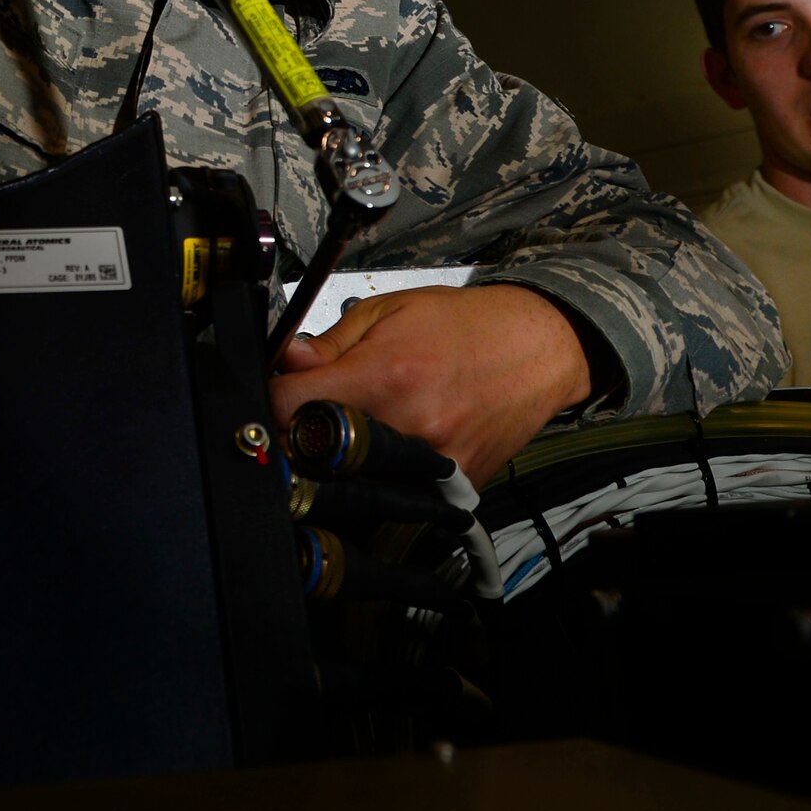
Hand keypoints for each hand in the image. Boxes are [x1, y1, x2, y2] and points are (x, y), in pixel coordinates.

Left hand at [268, 284, 591, 488]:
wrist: (537, 347)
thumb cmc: (466, 325)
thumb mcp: (388, 311)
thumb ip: (330, 342)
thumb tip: (284, 360)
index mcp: (384, 377)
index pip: (290, 408)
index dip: (272, 401)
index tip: (275, 399)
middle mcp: (408, 427)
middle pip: (316, 458)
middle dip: (300, 443)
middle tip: (307, 426)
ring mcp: (434, 466)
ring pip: (356, 491)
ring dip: (341, 472)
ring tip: (350, 444)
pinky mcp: (456, 489)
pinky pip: (401, 500)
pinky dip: (386, 484)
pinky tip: (392, 458)